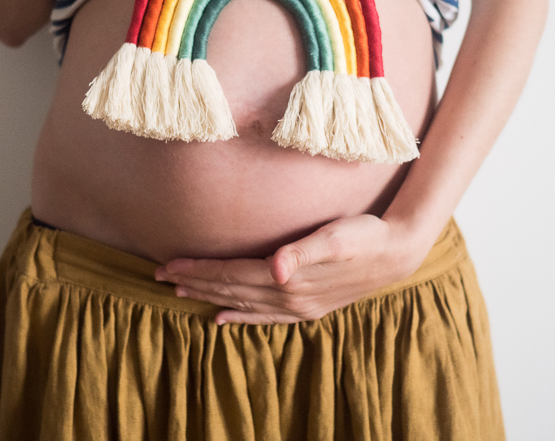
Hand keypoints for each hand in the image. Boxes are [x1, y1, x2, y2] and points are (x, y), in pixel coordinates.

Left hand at [154, 214, 430, 324]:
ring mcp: (297, 307)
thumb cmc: (363, 235)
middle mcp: (288, 297)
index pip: (232, 275)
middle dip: (194, 283)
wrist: (396, 252)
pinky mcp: (307, 308)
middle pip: (230, 291)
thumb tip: (277, 266)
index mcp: (289, 279)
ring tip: (180, 293)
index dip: (199, 270)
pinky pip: (263, 317)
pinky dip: (239, 318)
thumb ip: (303, 251)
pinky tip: (222, 319)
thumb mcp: (335, 236)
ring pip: (241, 304)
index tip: (168, 264)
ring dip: (210, 298)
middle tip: (158, 276)